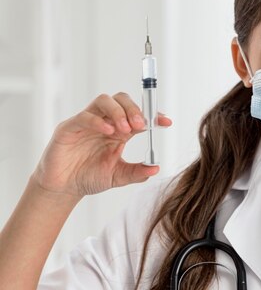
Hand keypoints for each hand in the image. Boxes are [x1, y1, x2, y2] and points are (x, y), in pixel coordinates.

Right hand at [32, 92, 172, 197]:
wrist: (64, 189)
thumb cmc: (89, 177)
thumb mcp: (118, 177)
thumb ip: (137, 172)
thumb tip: (156, 168)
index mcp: (119, 131)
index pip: (138, 115)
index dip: (153, 115)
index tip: (166, 122)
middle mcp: (105, 122)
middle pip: (121, 100)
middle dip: (134, 109)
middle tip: (141, 125)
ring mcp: (87, 123)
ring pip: (104, 101)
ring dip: (118, 112)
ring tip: (126, 129)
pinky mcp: (69, 128)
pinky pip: (84, 116)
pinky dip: (98, 121)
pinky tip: (108, 131)